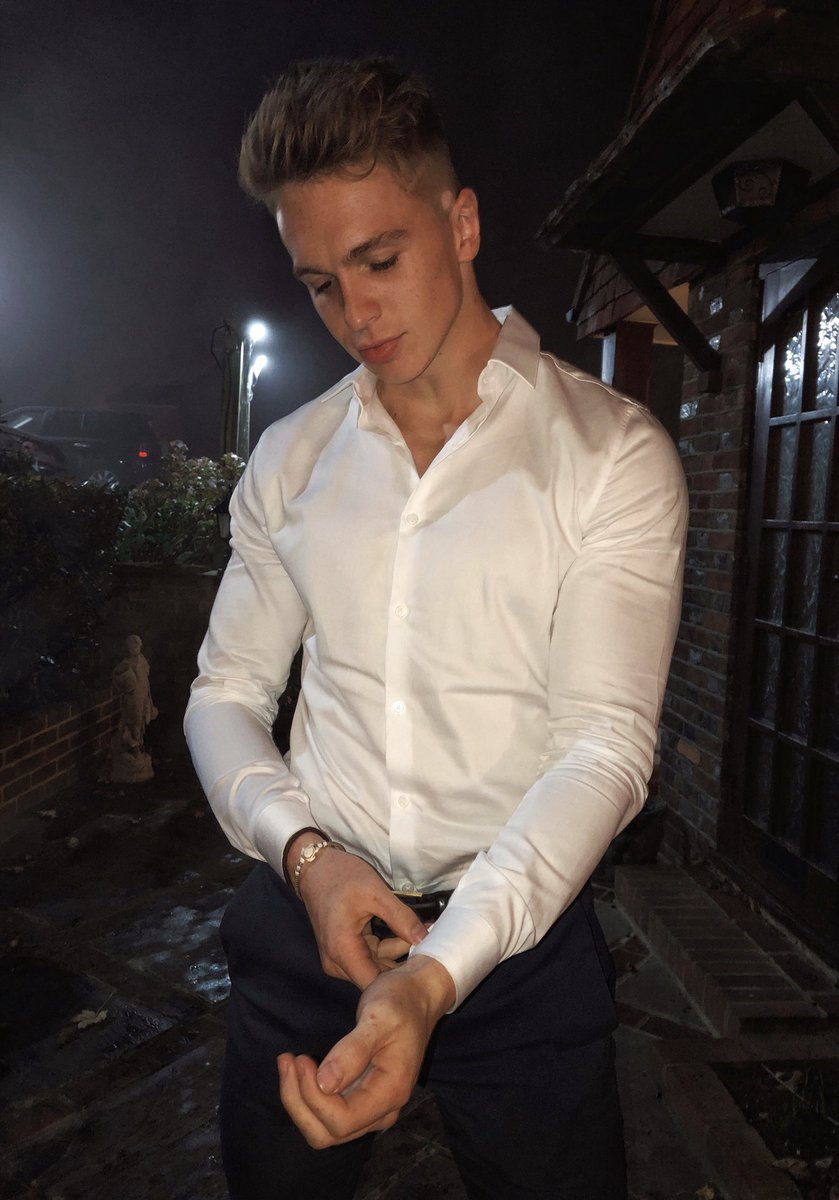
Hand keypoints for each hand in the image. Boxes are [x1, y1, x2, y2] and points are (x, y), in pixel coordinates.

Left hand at [277, 954, 454, 1147]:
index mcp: (391, 1093)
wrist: (417, 997)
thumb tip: (324, 1083)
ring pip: (324, 1130)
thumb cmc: (400, 1003)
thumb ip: (353, 1050)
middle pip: (328, 1134)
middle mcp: (382, 1111)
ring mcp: (371, 1109)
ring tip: (288, 1062)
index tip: (300, 1059)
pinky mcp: (361, 1100)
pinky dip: (306, 1097)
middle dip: (299, 1102)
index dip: (313, 1097)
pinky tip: (299, 1070)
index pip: (342, 1121)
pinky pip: (327, 1115)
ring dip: (299, 1101)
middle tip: (288, 1059)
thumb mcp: (378, 1017)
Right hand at [292, 837, 427, 989]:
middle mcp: (337, 962)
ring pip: (375, 966)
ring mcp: (339, 957)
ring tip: (422, 934)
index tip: (426, 964)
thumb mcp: (375, 894)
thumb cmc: (341, 877)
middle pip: (376, 977)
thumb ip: (401, 918)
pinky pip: (369, 956)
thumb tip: (425, 938)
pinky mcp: (343, 950)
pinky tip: (405, 933)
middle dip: (403, 962)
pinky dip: (386, 946)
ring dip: (397, 952)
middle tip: (430, 946)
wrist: (315, 867)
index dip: (401, 978)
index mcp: (343, 951)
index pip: (375, 984)